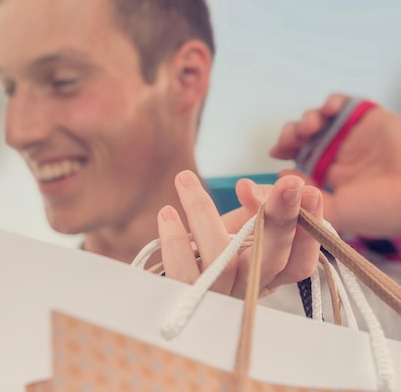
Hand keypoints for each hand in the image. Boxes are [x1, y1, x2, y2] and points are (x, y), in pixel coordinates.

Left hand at [157, 170, 321, 297]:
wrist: (176, 281)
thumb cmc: (215, 247)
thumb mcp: (242, 224)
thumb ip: (254, 204)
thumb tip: (246, 188)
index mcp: (270, 275)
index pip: (300, 261)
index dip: (310, 228)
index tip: (310, 190)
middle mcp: (248, 290)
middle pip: (272, 260)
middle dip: (282, 218)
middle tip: (289, 181)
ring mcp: (218, 298)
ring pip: (221, 261)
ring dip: (203, 212)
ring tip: (184, 177)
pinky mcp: (185, 299)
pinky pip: (182, 272)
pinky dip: (175, 241)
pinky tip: (167, 212)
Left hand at [269, 93, 400, 236]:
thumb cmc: (382, 210)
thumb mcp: (336, 212)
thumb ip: (306, 197)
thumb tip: (280, 177)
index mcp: (328, 174)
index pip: (297, 156)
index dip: (285, 149)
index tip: (276, 152)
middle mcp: (339, 152)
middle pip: (303, 134)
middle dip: (292, 133)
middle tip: (292, 139)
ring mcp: (353, 135)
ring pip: (319, 117)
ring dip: (308, 119)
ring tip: (310, 128)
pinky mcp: (369, 118)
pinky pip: (345, 103)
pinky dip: (332, 102)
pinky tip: (328, 110)